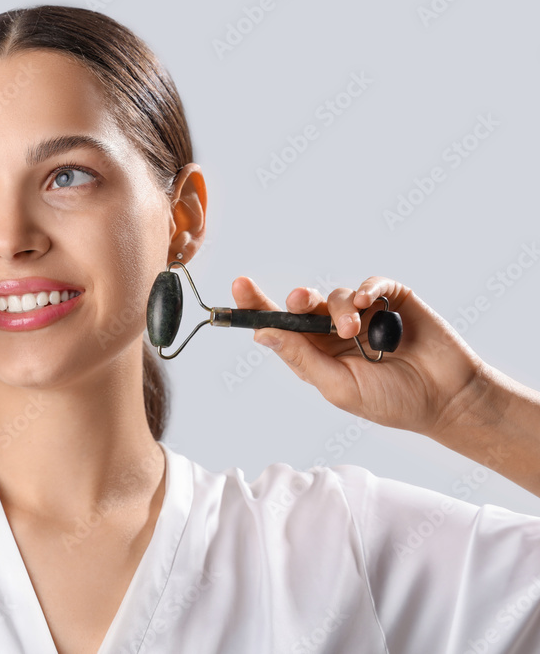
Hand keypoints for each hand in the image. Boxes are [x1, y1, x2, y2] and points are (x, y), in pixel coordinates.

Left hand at [232, 276, 490, 438]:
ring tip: (355, 330)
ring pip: (335, 295)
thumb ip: (301, 358)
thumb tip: (262, 335)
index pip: (279, 325)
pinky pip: (371, 283)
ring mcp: (363, 313)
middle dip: (296, 300)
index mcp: (315, 353)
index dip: (256, 306)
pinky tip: (368, 302)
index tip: (238, 286)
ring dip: (340, 309)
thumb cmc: (390, 400)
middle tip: (298, 302)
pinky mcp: (391, 300)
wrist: (445, 398)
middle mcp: (334, 330)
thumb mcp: (337, 385)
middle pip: (301, 304)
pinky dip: (366, 289)